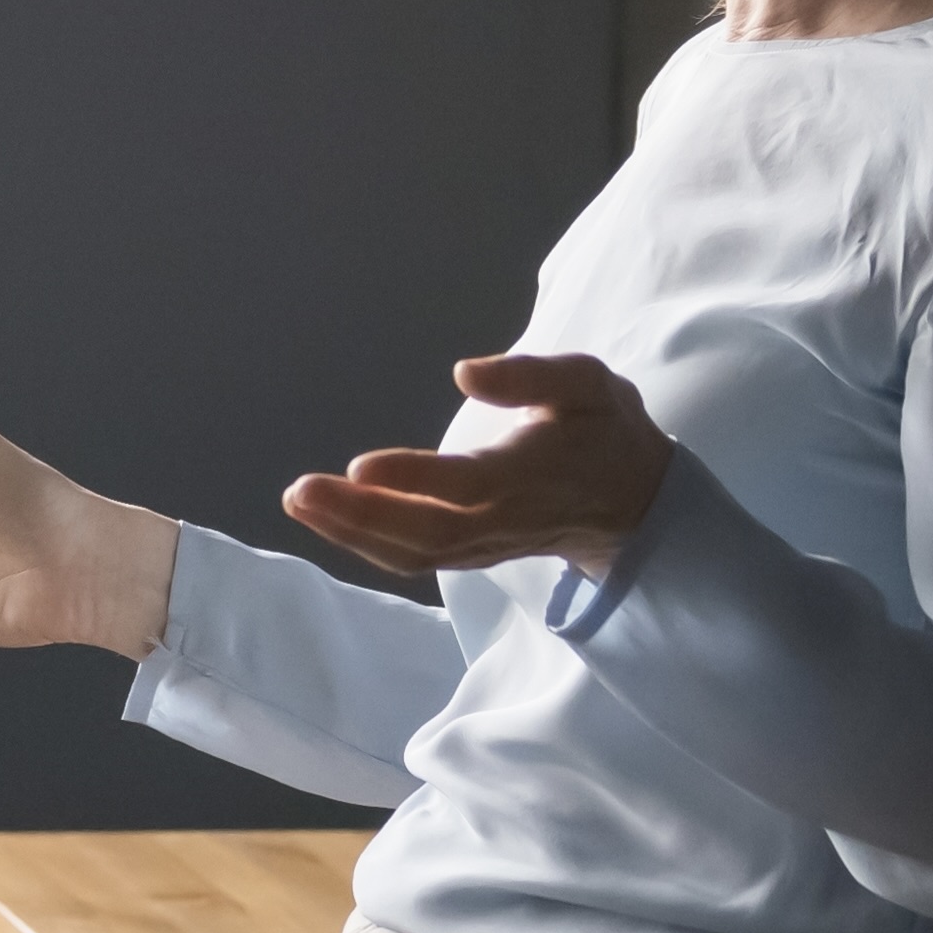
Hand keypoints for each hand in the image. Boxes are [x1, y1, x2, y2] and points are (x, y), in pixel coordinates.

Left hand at [277, 353, 679, 587]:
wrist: (633, 501)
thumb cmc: (603, 429)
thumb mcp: (587, 384)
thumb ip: (531, 375)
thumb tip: (464, 372)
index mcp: (530, 474)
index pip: (466, 485)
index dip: (414, 479)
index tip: (359, 467)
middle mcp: (503, 519)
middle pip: (426, 532)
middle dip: (359, 516)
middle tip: (299, 490)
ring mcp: (485, 544)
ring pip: (415, 554)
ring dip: (351, 533)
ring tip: (298, 501)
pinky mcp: (472, 553)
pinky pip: (415, 559)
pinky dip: (366, 544)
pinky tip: (326, 518)